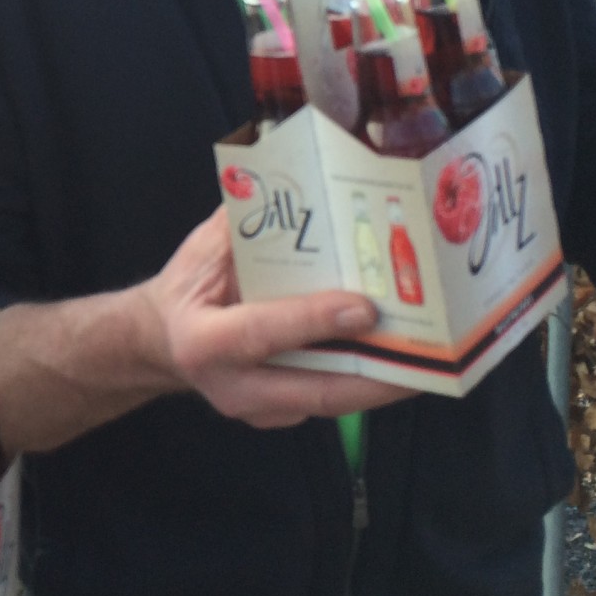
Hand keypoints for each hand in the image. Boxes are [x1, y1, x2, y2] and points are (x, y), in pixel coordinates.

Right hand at [141, 209, 415, 428]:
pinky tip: (403, 358)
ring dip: (384, 382)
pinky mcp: (279, 418)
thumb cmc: (188, 288)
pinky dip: (367, 380)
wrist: (162, 342)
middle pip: (316, 390)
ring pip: (332, 402)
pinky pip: (330, 399)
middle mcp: (231, 386)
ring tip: (432, 357)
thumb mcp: (203, 249)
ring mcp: (257, 411)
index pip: (262, 332)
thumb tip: (296, 178)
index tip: (365, 306)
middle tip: (429, 350)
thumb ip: (245, 222)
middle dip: (378, 374)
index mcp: (203, 341)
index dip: (313, 320)